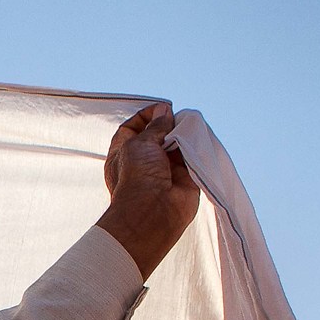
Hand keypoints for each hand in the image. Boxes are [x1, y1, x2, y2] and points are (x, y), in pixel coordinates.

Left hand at [95, 101, 200, 278]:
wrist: (154, 211)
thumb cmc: (137, 177)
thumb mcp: (139, 144)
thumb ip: (154, 126)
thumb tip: (164, 111)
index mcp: (123, 154)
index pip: (131, 128)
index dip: (145, 115)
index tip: (160, 108)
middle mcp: (142, 161)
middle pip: (156, 134)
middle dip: (167, 123)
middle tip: (176, 116)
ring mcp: (164, 169)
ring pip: (175, 144)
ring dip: (182, 133)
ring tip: (187, 126)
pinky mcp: (184, 177)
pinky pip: (191, 156)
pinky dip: (194, 145)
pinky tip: (197, 135)